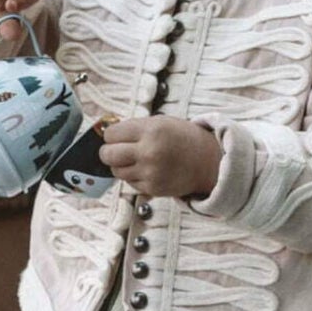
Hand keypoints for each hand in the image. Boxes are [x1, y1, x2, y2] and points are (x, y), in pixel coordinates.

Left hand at [99, 118, 221, 199]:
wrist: (207, 161)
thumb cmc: (182, 138)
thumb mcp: (159, 122)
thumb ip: (133, 127)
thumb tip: (105, 133)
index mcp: (150, 130)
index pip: (111, 134)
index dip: (110, 135)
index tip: (115, 136)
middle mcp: (149, 152)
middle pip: (107, 155)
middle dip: (107, 152)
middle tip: (114, 150)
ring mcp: (150, 172)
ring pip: (116, 171)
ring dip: (120, 165)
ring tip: (135, 159)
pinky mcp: (152, 188)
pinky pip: (129, 183)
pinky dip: (133, 176)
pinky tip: (146, 169)